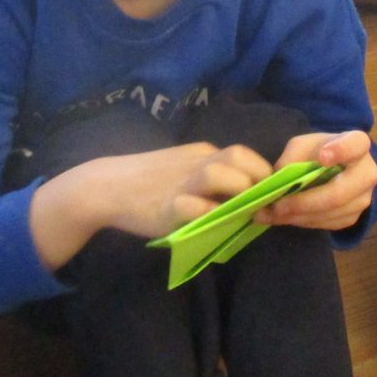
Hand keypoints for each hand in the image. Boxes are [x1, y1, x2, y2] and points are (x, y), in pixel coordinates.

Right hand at [30, 143, 273, 270]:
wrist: (107, 186)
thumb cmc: (149, 182)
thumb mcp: (185, 170)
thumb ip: (213, 180)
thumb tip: (248, 200)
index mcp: (203, 153)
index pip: (244, 154)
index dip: (262, 173)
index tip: (269, 194)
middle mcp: (197, 162)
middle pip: (238, 158)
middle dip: (258, 181)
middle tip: (263, 204)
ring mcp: (181, 182)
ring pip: (218, 174)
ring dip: (238, 192)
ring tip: (245, 212)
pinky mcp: (167, 204)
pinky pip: (192, 206)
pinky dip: (207, 212)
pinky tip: (216, 223)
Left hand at [256, 130, 376, 230]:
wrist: (337, 169)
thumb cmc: (319, 151)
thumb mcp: (303, 145)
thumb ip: (293, 156)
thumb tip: (279, 179)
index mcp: (358, 144)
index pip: (356, 145)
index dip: (341, 151)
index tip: (322, 157)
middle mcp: (368, 173)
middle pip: (339, 193)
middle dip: (304, 202)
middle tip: (278, 205)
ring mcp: (363, 198)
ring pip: (330, 213)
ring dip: (299, 216)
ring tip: (273, 214)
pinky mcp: (354, 217)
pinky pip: (328, 223)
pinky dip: (304, 222)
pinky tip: (286, 217)